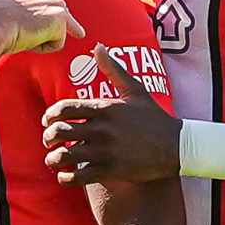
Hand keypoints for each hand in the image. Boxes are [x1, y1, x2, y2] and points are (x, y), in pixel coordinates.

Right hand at [0, 0, 79, 57]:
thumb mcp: (7, 10)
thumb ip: (20, 12)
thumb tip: (16, 22)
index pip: (52, 4)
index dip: (51, 18)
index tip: (52, 24)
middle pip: (63, 18)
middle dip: (53, 30)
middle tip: (33, 37)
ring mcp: (57, 5)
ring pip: (57, 33)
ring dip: (42, 40)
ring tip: (22, 36)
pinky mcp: (60, 20)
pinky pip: (56, 44)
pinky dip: (42, 48)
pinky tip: (28, 40)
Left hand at [40, 71, 178, 187]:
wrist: (176, 146)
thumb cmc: (154, 117)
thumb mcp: (136, 89)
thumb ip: (113, 68)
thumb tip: (97, 46)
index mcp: (105, 109)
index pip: (64, 109)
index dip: (50, 116)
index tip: (47, 121)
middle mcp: (102, 129)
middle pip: (59, 132)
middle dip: (47, 138)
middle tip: (48, 142)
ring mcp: (106, 151)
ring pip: (65, 156)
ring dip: (54, 160)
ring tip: (54, 160)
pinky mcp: (111, 170)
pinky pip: (79, 177)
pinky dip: (66, 178)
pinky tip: (66, 176)